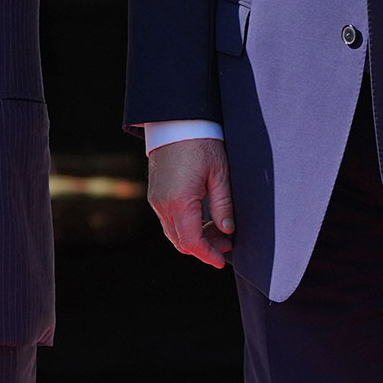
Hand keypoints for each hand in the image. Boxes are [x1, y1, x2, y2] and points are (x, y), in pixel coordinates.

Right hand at [146, 137, 233, 267]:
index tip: (221, 262)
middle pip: (181, 242)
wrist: (176, 121)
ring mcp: (156, 200)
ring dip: (194, 238)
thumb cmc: (201, 143)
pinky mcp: (155, 194)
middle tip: (227, 243)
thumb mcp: (219, 173)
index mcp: (180, 202)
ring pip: (173, 233)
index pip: (192, 242)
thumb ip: (223, 205)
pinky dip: (185, 227)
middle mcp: (163, 205)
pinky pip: (168, 221)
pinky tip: (203, 219)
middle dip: (204, 248)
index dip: (207, 255)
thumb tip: (228, 231)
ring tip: (218, 230)